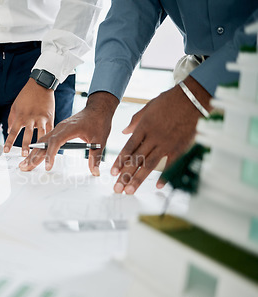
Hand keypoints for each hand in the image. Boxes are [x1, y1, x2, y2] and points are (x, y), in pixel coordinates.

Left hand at [4, 78, 54, 156]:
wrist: (40, 85)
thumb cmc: (25, 95)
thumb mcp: (15, 106)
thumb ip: (12, 119)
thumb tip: (8, 131)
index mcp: (20, 116)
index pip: (13, 132)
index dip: (9, 142)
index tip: (6, 151)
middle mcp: (30, 118)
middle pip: (27, 135)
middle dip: (25, 146)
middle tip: (24, 156)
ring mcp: (41, 118)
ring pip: (40, 134)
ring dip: (39, 145)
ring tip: (39, 154)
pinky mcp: (50, 117)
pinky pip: (50, 130)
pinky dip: (50, 138)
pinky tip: (50, 146)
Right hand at [19, 92, 118, 175]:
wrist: (98, 108)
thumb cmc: (99, 121)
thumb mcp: (100, 140)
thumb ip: (96, 156)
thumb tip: (95, 171)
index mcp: (69, 129)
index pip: (55, 142)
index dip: (50, 155)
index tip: (48, 166)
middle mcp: (60, 128)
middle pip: (43, 143)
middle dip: (33, 156)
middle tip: (24, 167)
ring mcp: (58, 129)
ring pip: (42, 141)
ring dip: (33, 153)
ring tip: (24, 163)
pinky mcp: (59, 130)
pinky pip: (46, 139)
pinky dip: (38, 148)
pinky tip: (33, 155)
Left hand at [111, 75, 212, 193]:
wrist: (192, 98)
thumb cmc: (170, 100)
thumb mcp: (148, 107)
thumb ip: (135, 121)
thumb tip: (124, 131)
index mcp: (144, 128)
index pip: (128, 148)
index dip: (120, 162)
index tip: (112, 172)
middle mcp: (153, 138)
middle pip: (136, 160)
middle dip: (125, 176)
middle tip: (117, 188)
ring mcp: (166, 144)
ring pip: (149, 165)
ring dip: (138, 179)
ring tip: (129, 190)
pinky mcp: (179, 148)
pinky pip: (170, 165)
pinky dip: (164, 176)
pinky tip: (157, 186)